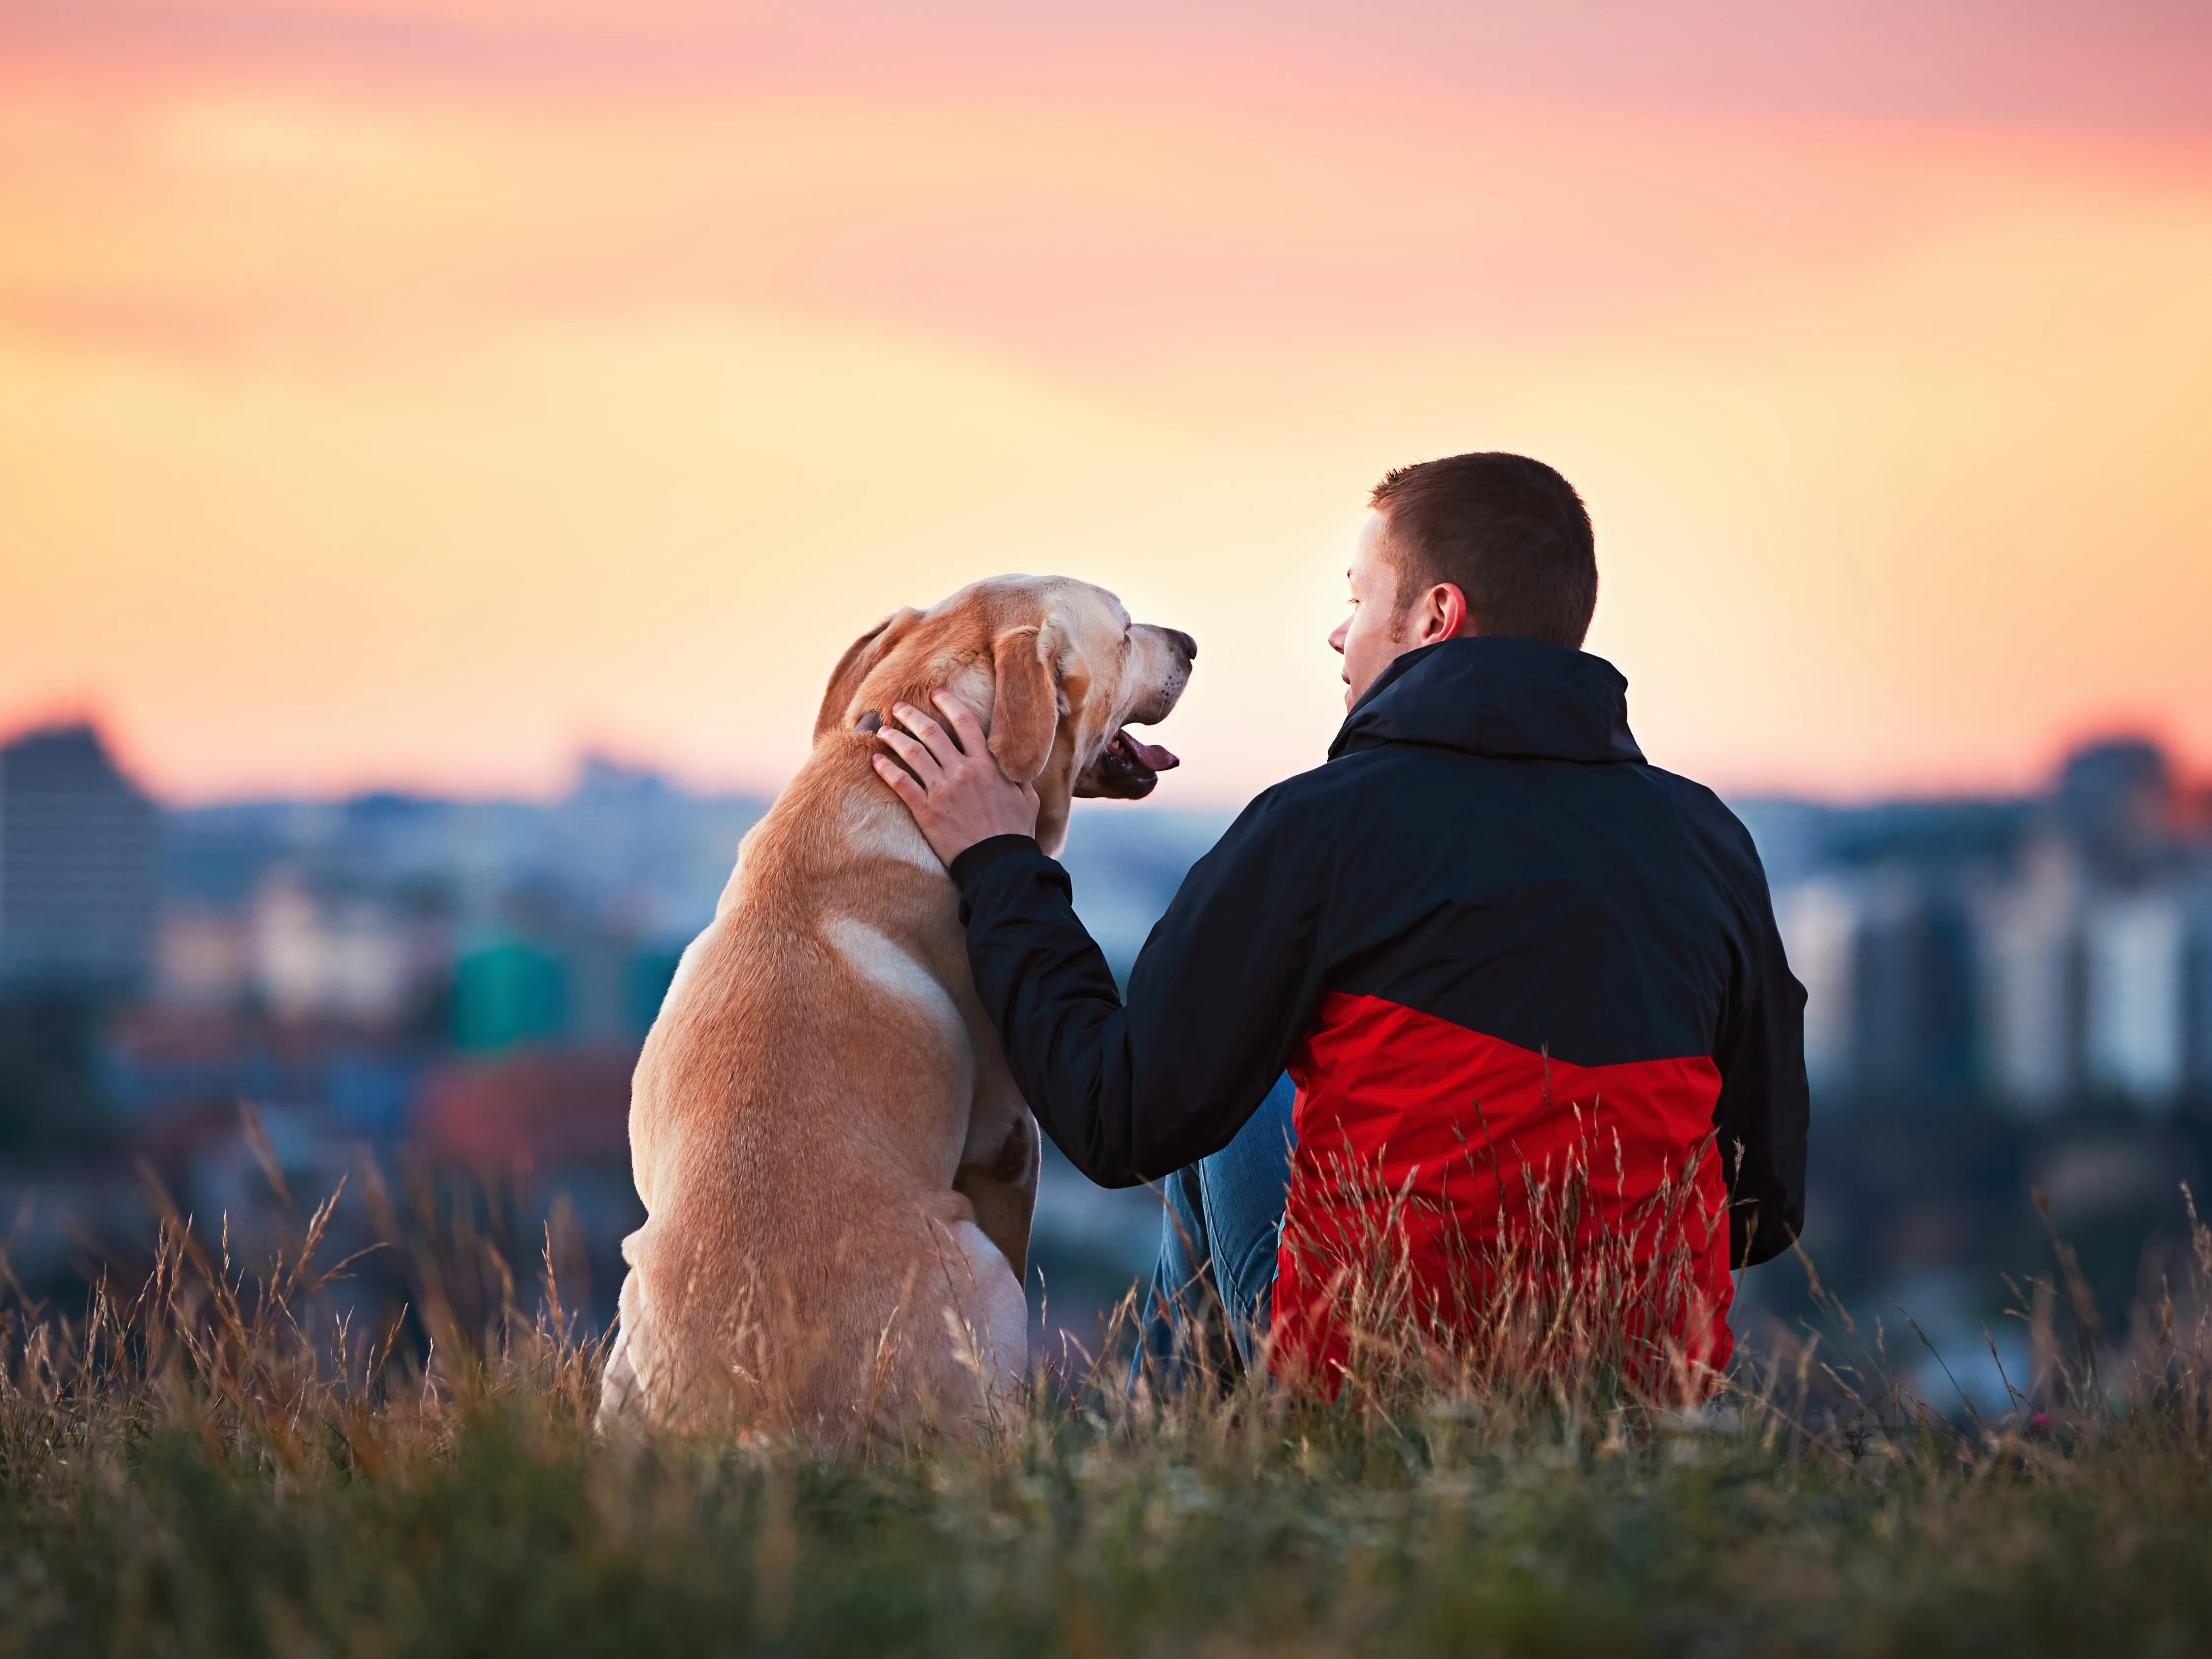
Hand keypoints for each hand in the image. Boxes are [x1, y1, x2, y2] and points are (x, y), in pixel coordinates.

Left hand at [872, 691, 1040, 865]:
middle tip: (898, 706)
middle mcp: (963, 771)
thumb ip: (1018, 775)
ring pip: (913, 753)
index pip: (964, 722)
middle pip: (932, 732)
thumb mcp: (1027, 798)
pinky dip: (886, 769)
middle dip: (912, 715)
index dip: (948, 703)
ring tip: (882, 729)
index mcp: (987, 764)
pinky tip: (876, 760)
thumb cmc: (1015, 832)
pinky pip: (901, 783)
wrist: (999, 863)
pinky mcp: (926, 810)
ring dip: (895, 737)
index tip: (935, 694)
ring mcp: (942, 790)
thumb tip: (1017, 763)